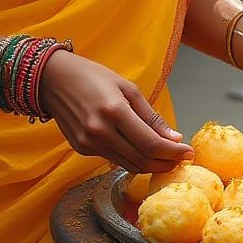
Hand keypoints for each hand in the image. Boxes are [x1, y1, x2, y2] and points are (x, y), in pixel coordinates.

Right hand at [39, 51, 192, 173]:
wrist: (53, 80)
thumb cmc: (93, 77)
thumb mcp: (127, 88)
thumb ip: (150, 116)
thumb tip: (174, 138)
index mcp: (114, 111)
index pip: (151, 144)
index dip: (173, 152)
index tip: (188, 152)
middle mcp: (100, 132)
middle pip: (141, 160)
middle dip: (166, 162)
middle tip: (181, 158)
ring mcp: (89, 144)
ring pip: (129, 165)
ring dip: (151, 165)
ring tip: (167, 158)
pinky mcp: (82, 150)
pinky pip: (114, 159)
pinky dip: (132, 159)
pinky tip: (142, 151)